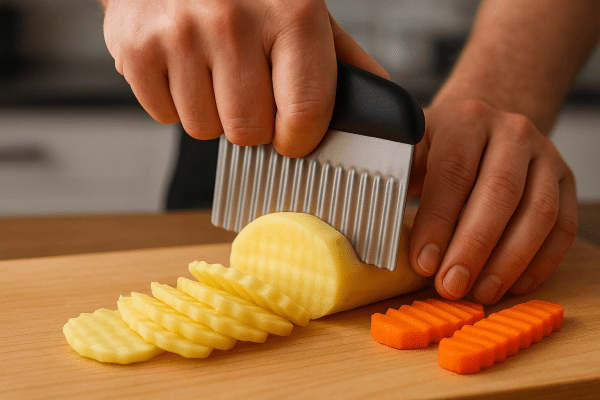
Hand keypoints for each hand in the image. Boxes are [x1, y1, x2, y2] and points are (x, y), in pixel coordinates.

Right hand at [102, 0, 387, 156]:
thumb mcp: (302, 9)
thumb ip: (340, 60)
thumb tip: (378, 106)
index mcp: (291, 13)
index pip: (304, 115)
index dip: (299, 139)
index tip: (292, 136)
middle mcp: (233, 21)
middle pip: (249, 132)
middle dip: (250, 122)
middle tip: (246, 88)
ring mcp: (180, 34)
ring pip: (205, 130)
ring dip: (211, 111)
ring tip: (211, 69)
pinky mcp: (136, 48)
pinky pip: (165, 115)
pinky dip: (175, 101)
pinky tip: (183, 66)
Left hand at [407, 99, 577, 303]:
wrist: (483, 129)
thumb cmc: (442, 148)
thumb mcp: (414, 151)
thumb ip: (400, 183)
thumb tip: (380, 231)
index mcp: (465, 121)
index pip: (453, 172)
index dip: (438, 222)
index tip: (424, 262)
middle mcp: (512, 132)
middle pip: (499, 193)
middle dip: (473, 247)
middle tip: (452, 286)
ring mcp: (545, 155)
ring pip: (538, 212)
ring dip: (509, 261)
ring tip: (481, 292)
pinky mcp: (565, 181)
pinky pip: (562, 226)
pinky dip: (541, 261)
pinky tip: (514, 284)